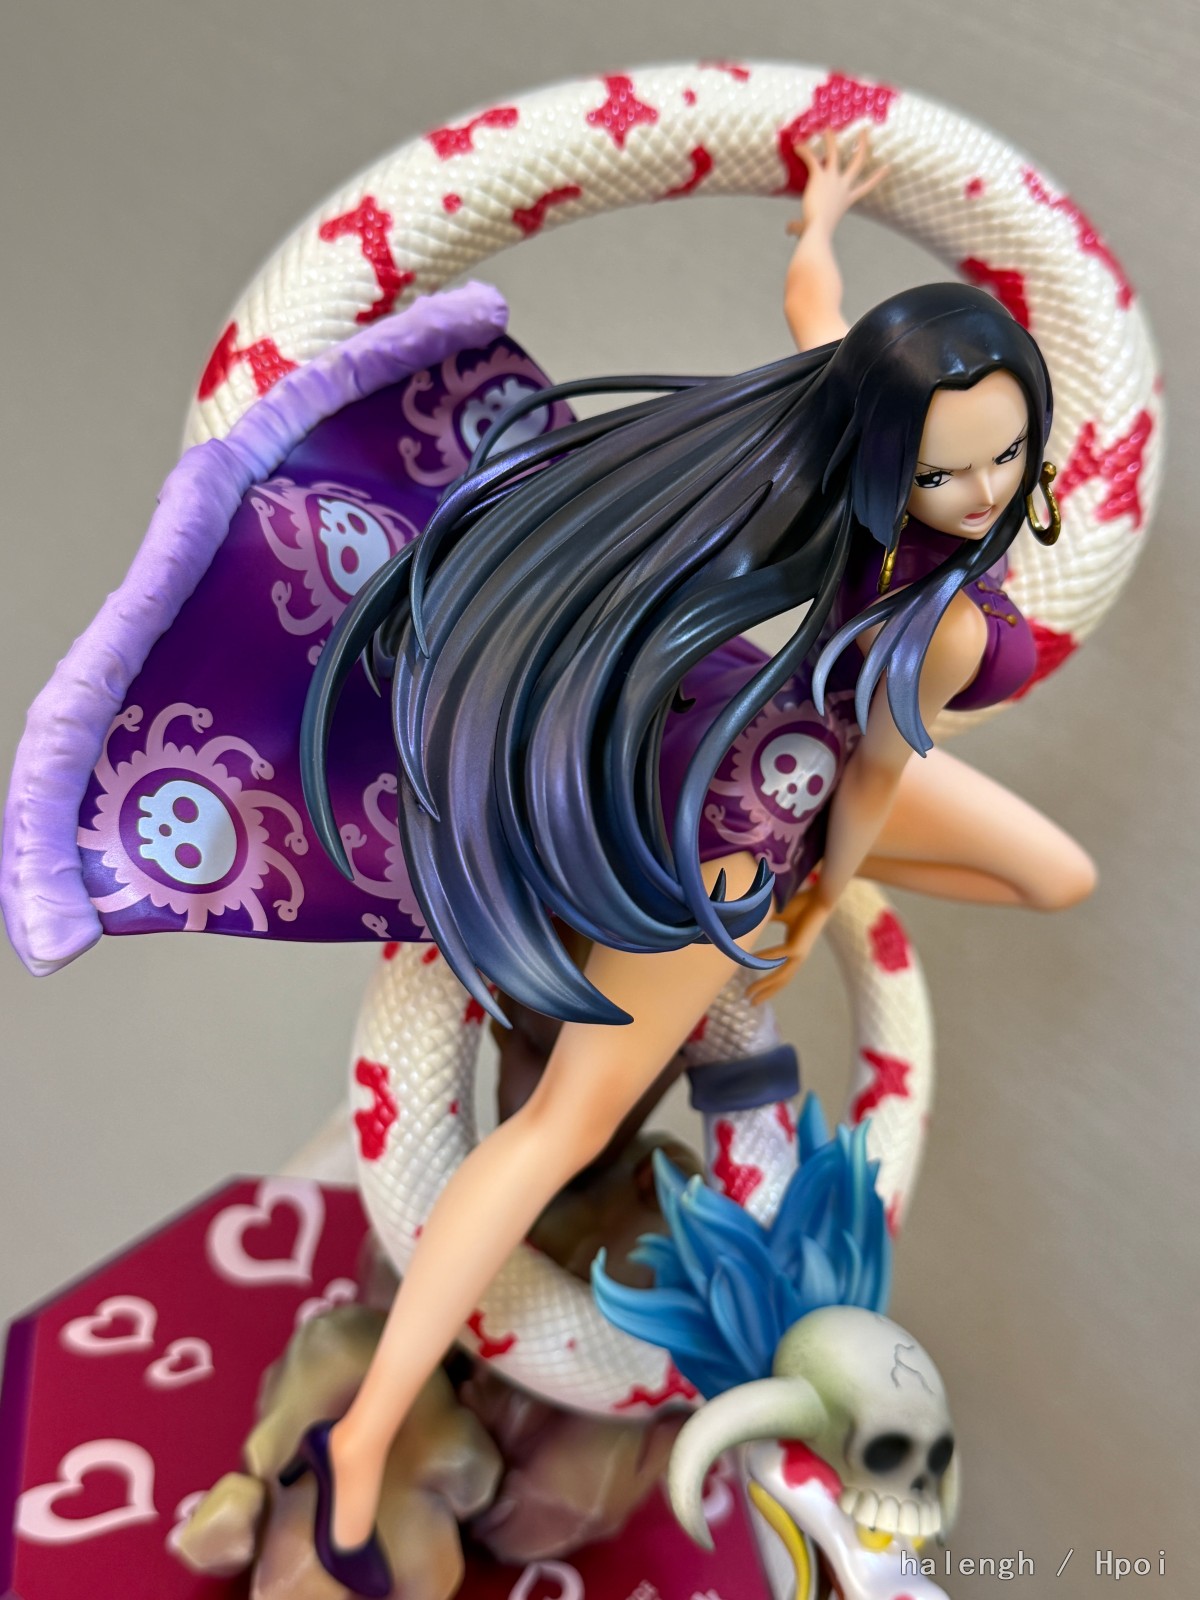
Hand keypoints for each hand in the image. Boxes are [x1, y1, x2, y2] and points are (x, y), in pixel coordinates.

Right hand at [745, 885, 832, 1005]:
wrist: (819, 896)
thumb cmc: (801, 903)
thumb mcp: (777, 915)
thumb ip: (763, 919)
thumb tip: (746, 915)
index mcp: (794, 951)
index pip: (780, 974)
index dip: (768, 985)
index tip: (755, 993)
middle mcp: (798, 956)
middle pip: (780, 982)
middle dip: (765, 993)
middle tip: (750, 1003)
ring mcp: (799, 953)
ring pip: (780, 975)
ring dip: (764, 985)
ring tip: (749, 992)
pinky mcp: (798, 946)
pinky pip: (778, 955)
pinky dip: (765, 958)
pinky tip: (753, 961)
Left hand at [786, 128, 889, 238]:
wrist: (818, 231)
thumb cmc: (815, 235)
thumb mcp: (810, 228)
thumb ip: (798, 226)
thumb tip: (788, 229)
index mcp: (847, 199)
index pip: (866, 187)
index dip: (877, 178)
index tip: (887, 168)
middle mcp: (844, 186)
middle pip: (858, 162)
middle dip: (862, 146)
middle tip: (864, 133)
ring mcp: (833, 179)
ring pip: (835, 152)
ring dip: (831, 140)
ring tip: (828, 128)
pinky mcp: (820, 176)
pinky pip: (812, 158)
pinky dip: (804, 152)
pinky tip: (797, 146)